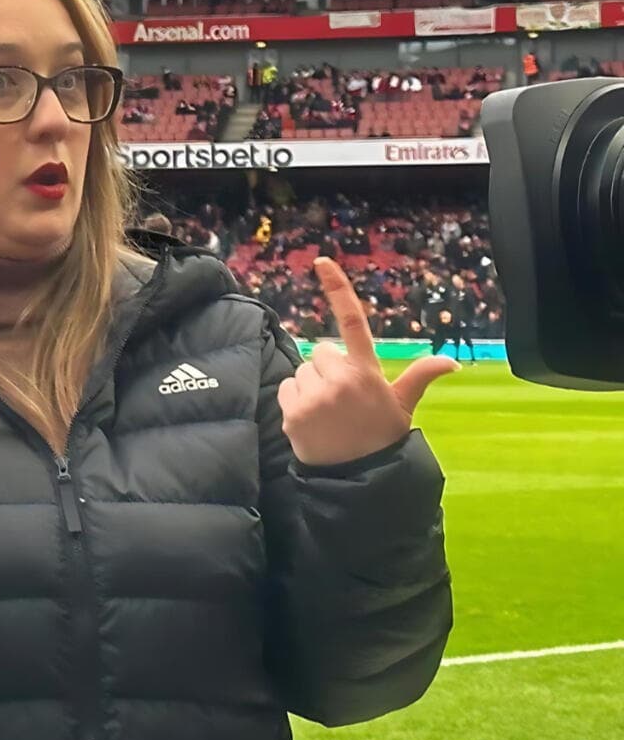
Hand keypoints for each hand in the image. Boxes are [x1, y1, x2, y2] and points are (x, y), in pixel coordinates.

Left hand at [280, 258, 454, 466]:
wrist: (361, 477)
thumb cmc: (382, 436)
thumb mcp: (402, 406)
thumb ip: (420, 377)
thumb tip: (452, 362)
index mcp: (368, 372)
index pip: (353, 321)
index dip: (337, 289)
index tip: (321, 261)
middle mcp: (340, 379)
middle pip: (322, 352)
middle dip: (329, 369)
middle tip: (344, 399)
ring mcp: (314, 395)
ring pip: (303, 371)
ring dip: (312, 385)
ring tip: (330, 412)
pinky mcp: (292, 411)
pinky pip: (287, 388)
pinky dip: (296, 400)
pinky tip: (314, 419)